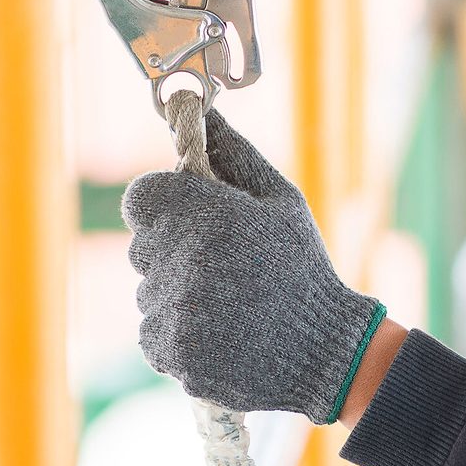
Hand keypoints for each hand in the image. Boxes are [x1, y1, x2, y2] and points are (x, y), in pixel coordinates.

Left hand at [120, 107, 384, 423]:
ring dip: (176, 294)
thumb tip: (205, 113)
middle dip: (173, 249)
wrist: (323, 350)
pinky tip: (218, 331)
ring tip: (228, 303)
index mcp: (210, 216)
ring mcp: (176, 311)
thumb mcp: (282, 201)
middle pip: (143, 245)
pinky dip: (176, 333)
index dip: (161, 204)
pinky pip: (151, 332)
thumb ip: (236, 155)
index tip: (186, 216)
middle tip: (221, 264)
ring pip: (148, 292)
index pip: (142, 197)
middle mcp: (185, 261)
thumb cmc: (303, 267)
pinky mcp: (171, 352)